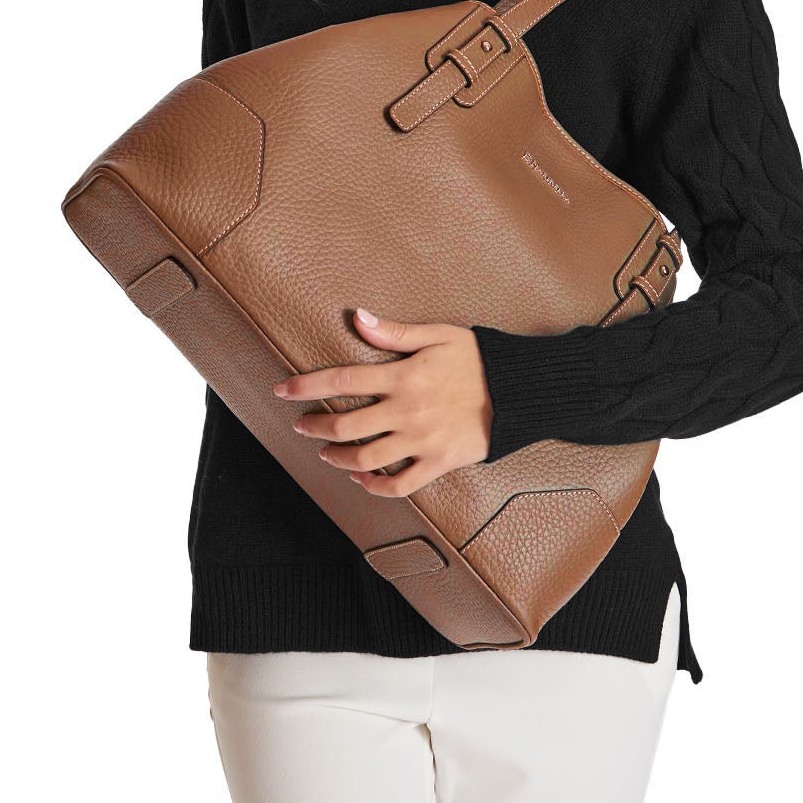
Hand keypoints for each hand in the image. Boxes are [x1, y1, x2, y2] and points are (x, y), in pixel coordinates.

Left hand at [275, 307, 494, 496]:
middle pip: (346, 425)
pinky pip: (401, 483)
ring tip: (326, 454)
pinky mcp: (439, 462)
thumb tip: (357, 317)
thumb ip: (394, 332)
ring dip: (339, 458)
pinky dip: (375, 485)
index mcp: (403, 376)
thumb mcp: (438, 334)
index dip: (307, 386)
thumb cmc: (479, 358)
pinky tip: (362, 478)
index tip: (283, 390)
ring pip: (367, 458)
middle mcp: (407, 410)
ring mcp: (422, 440)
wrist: (520, 391)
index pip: (343, 380)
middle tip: (301, 426)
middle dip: (315, 427)